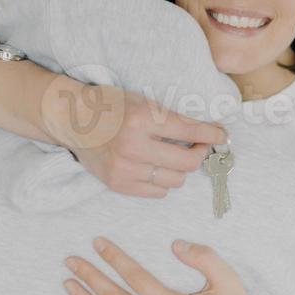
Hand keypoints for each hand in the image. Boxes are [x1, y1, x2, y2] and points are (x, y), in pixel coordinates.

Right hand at [44, 79, 227, 198]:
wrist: (72, 120)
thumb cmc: (112, 107)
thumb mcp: (144, 101)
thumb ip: (174, 118)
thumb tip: (210, 131)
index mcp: (142, 119)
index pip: (191, 130)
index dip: (213, 134)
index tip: (222, 135)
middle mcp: (134, 146)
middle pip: (188, 162)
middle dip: (201, 154)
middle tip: (201, 147)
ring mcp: (124, 168)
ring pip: (175, 181)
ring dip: (182, 169)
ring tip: (176, 157)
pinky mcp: (118, 184)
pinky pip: (157, 192)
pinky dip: (164, 182)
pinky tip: (158, 168)